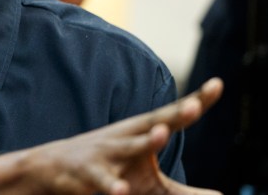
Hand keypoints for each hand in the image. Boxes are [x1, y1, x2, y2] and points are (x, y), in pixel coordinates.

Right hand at [0, 78, 223, 194]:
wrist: (50, 167)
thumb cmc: (108, 170)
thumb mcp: (147, 182)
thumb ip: (182, 191)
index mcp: (142, 133)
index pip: (173, 115)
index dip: (196, 101)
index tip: (218, 84)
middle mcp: (126, 137)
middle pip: (154, 124)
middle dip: (174, 116)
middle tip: (194, 107)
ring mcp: (107, 154)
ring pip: (129, 147)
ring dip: (145, 141)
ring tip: (160, 134)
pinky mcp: (88, 175)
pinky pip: (103, 181)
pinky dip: (112, 186)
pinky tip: (122, 190)